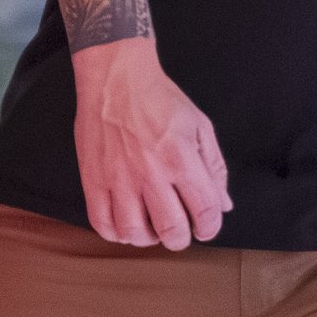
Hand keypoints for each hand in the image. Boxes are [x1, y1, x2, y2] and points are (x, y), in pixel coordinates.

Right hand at [72, 37, 230, 248]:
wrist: (116, 77)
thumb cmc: (159, 98)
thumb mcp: (199, 125)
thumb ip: (214, 167)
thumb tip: (223, 204)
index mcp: (181, 158)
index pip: (204, 211)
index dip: (209, 227)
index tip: (206, 226)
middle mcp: (150, 173)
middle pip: (171, 230)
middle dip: (181, 238)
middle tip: (180, 231)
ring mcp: (118, 178)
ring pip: (133, 232)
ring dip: (148, 238)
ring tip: (152, 228)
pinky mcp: (93, 178)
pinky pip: (101, 222)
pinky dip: (115, 233)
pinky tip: (125, 225)